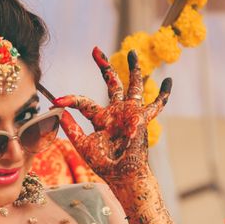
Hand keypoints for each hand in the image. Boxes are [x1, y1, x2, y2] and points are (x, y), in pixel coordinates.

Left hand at [53, 47, 171, 184]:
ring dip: (134, 69)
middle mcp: (116, 112)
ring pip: (134, 85)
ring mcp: (130, 113)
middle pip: (110, 83)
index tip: (56, 100)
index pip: (83, 102)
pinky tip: (168, 81)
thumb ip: (72, 127)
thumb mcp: (83, 144)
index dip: (69, 100)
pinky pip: (156, 105)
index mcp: (101, 118)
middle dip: (104, 66)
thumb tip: (58, 111)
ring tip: (133, 53)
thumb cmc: (104, 163)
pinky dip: (163, 94)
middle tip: (95, 49)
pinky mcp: (142, 117)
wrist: (121, 174)